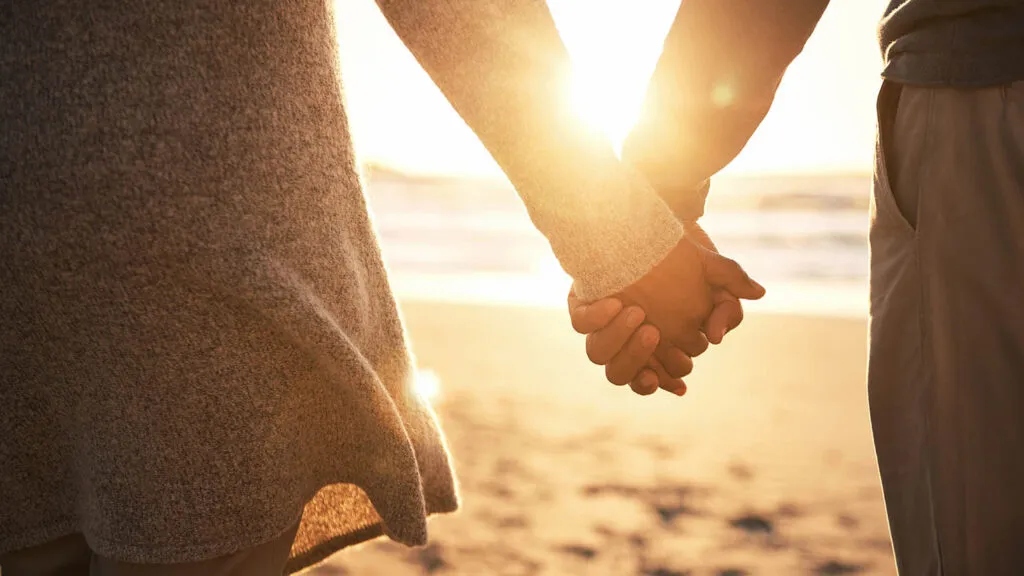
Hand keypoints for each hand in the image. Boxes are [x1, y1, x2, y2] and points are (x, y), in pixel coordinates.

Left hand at [569, 224, 763, 394]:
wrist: (650, 221)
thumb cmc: (684, 256)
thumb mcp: (713, 277)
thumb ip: (728, 306)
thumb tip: (718, 336)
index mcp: (655, 345)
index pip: (657, 378)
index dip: (667, 375)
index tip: (678, 362)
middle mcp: (624, 340)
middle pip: (622, 374)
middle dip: (636, 358)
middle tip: (652, 332)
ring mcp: (601, 324)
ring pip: (598, 354)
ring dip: (616, 341)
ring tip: (637, 313)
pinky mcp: (584, 303)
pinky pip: (582, 322)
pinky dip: (595, 319)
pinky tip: (614, 303)